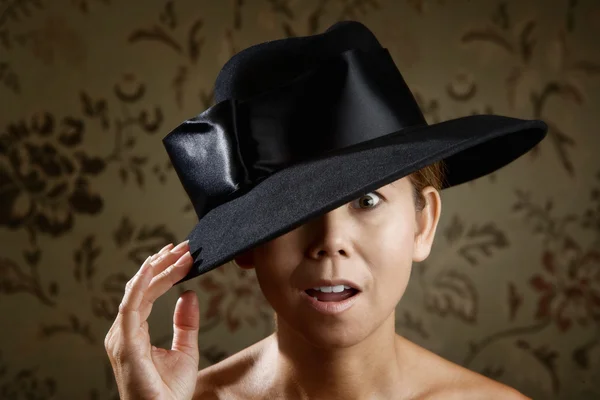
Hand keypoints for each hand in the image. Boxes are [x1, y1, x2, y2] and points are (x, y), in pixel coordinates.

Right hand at [104, 240, 199, 399]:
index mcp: (133, 331)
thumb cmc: (169, 392)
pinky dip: (142, 284)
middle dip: (163, 263)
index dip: (165, 271)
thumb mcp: (185, 350)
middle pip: (142, 286)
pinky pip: (131, 306)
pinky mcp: (126, 342)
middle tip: (184, 246)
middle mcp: (123, 330)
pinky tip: (155, 266)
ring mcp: (122, 336)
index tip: (184, 255)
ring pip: (138, 291)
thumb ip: (185, 323)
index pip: (148, 292)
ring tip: (178, 251)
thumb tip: (189, 295)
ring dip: (159, 268)